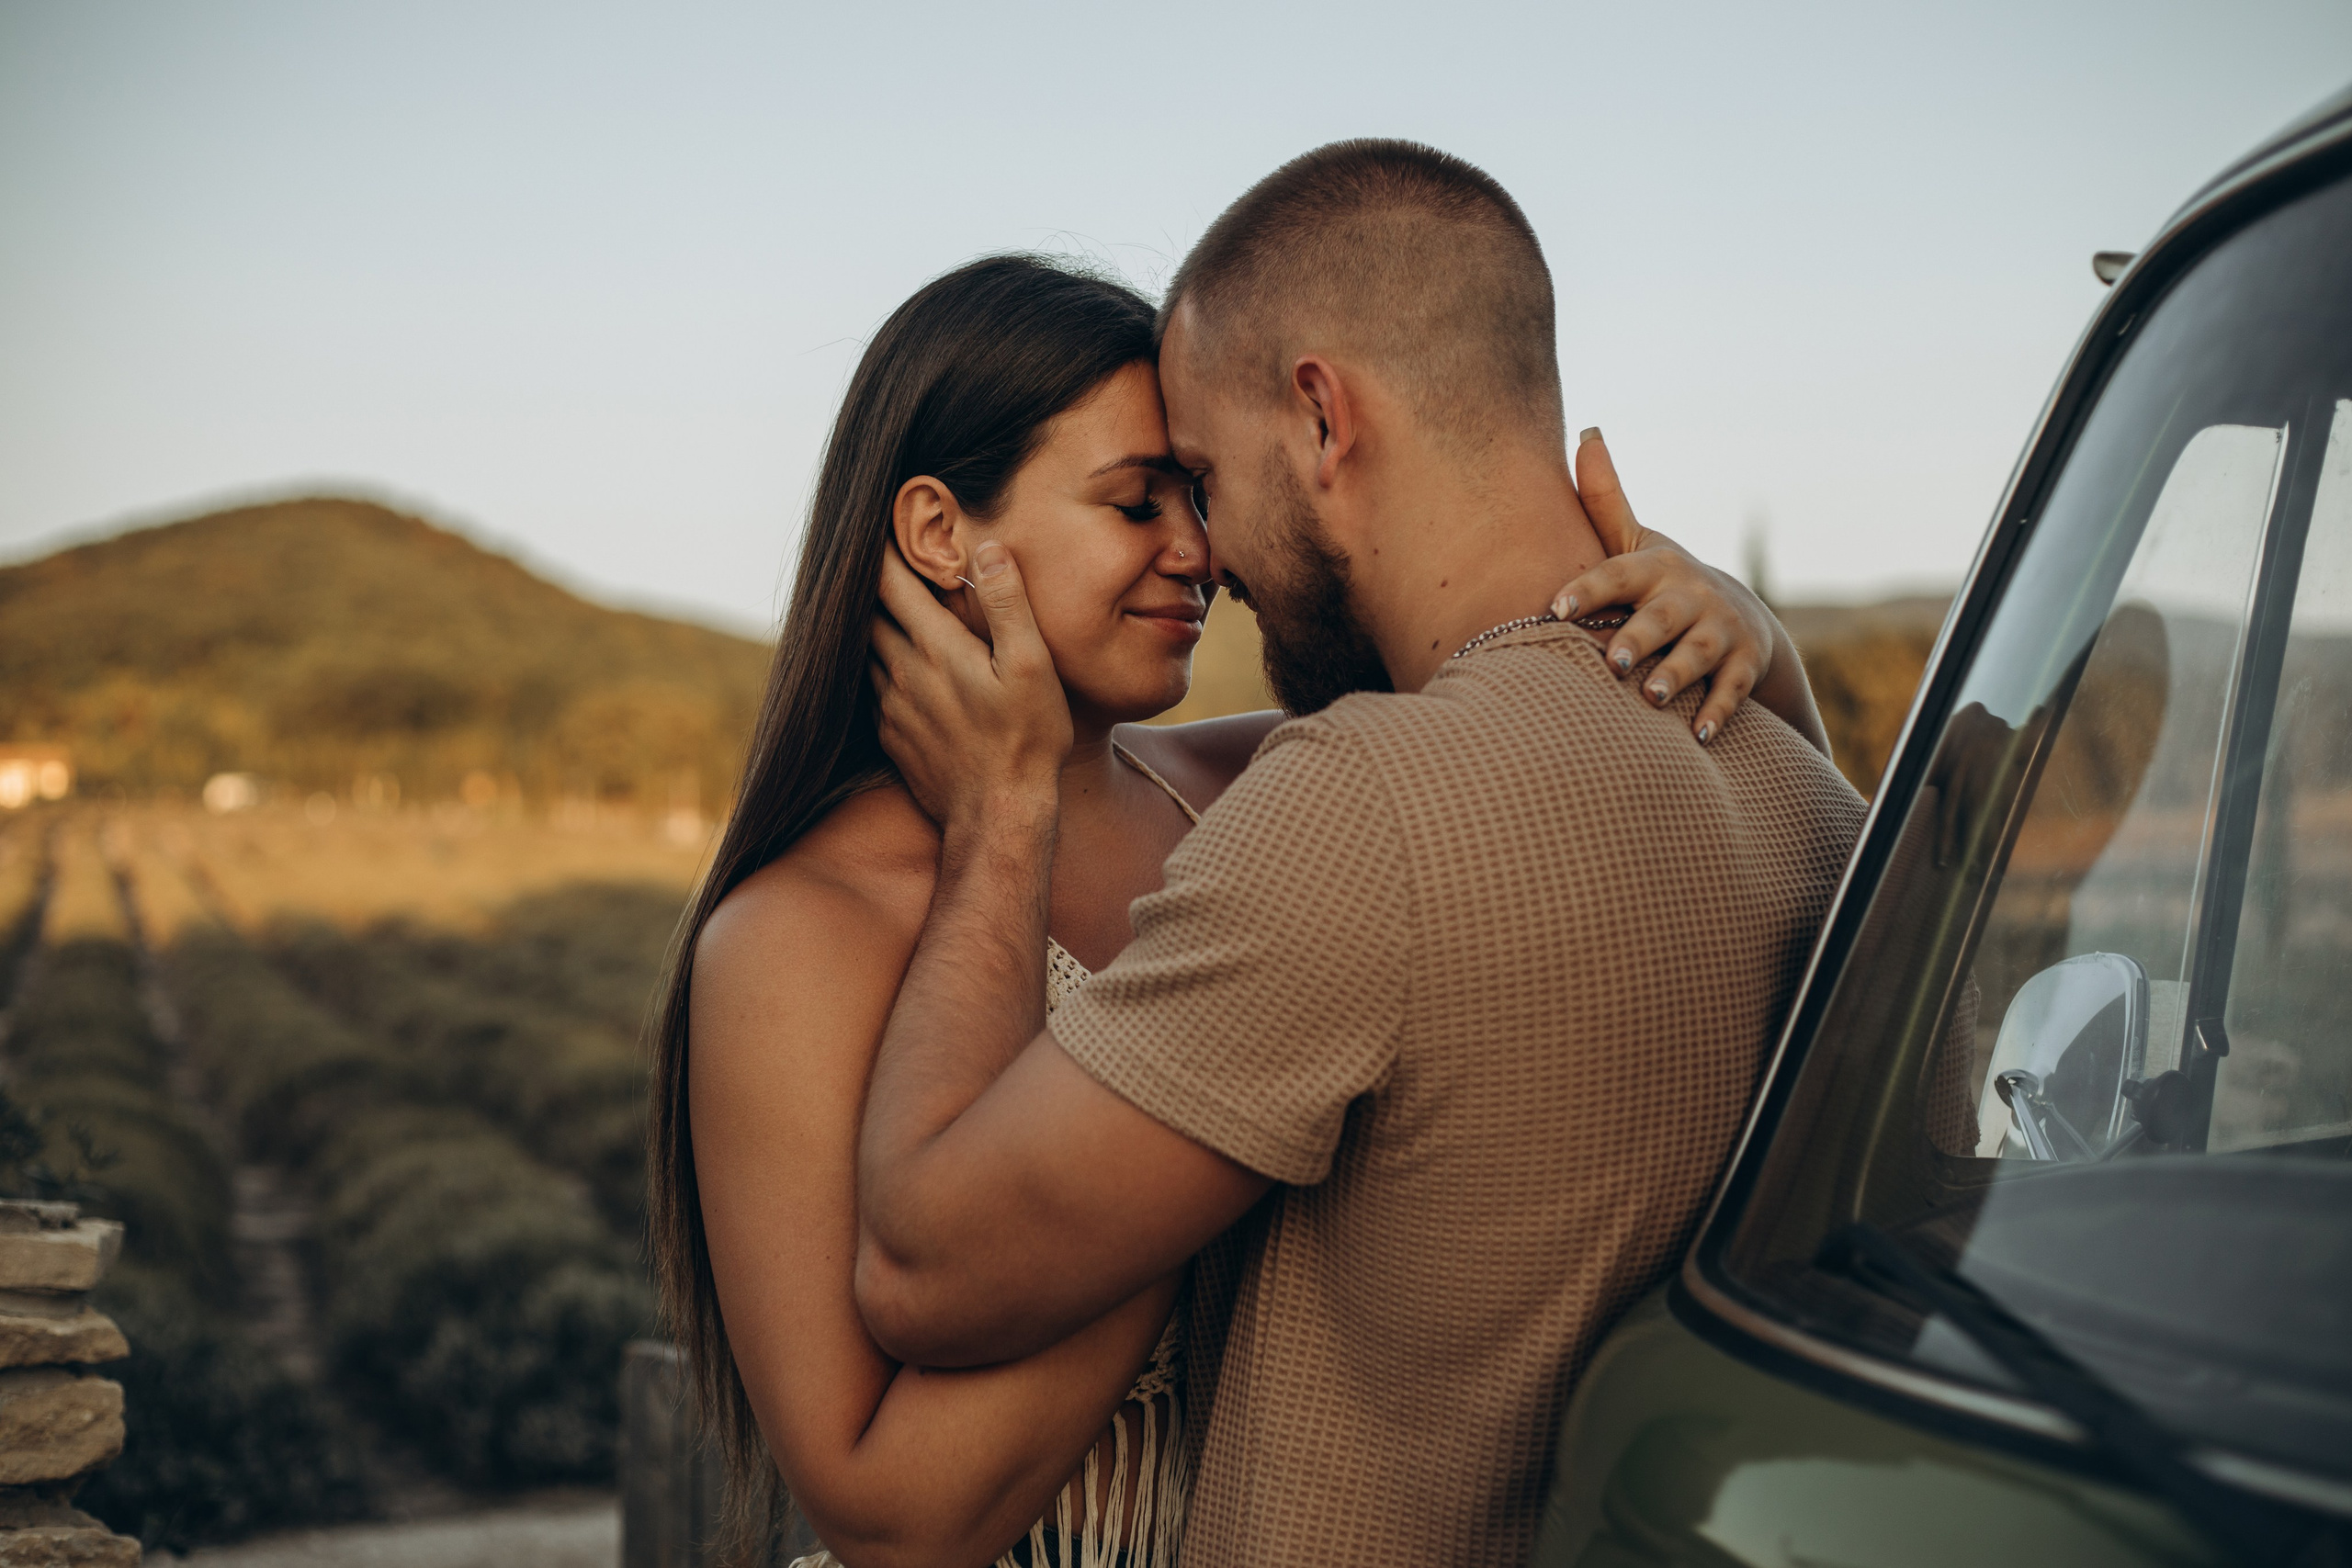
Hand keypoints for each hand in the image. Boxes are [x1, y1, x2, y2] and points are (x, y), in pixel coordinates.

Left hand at [869, 541, 1071, 832]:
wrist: (997, 815)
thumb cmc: (1026, 740)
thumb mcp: (1031, 666)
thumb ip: (1008, 605)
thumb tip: (989, 549)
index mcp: (935, 647)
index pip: (891, 582)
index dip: (881, 548)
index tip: (879, 521)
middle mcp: (902, 672)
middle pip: (869, 611)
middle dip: (871, 582)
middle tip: (877, 557)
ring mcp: (891, 707)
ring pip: (867, 649)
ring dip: (871, 623)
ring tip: (883, 605)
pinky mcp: (892, 736)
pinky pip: (874, 688)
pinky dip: (879, 666)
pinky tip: (898, 666)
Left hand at [1550, 430, 1783, 746]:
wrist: (1738, 616)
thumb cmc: (1661, 583)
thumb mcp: (1637, 543)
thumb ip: (1605, 500)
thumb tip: (1586, 431)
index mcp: (1654, 567)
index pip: (1616, 575)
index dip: (1588, 589)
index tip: (1555, 607)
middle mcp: (1689, 596)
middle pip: (1661, 618)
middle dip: (1638, 638)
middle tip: (1612, 662)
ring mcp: (1721, 630)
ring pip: (1698, 654)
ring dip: (1678, 675)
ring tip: (1654, 696)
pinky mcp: (1745, 664)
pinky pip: (1732, 690)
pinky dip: (1719, 712)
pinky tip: (1700, 736)